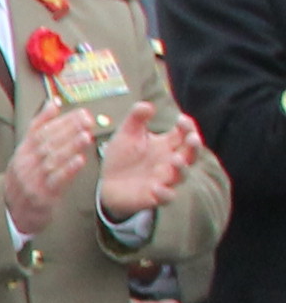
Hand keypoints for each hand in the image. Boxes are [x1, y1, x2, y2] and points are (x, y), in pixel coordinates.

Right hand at [2, 101, 96, 232]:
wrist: (15, 214)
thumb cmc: (26, 180)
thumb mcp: (27, 153)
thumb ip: (40, 127)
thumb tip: (53, 102)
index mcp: (23, 152)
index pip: (41, 131)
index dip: (62, 121)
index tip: (81, 113)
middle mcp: (25, 164)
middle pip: (47, 143)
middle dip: (69, 130)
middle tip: (87, 121)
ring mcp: (31, 180)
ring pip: (52, 160)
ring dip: (70, 148)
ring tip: (86, 136)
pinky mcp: (41, 196)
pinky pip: (56, 181)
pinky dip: (68, 170)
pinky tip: (80, 161)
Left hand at [98, 102, 204, 217]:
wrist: (108, 184)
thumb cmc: (123, 156)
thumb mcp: (127, 134)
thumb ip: (136, 118)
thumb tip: (147, 105)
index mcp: (167, 144)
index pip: (184, 134)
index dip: (187, 126)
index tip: (181, 119)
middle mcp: (171, 162)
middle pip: (191, 154)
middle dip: (194, 146)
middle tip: (192, 138)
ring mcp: (165, 179)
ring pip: (182, 175)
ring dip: (182, 168)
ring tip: (176, 160)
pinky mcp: (155, 196)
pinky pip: (166, 197)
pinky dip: (165, 193)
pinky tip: (157, 187)